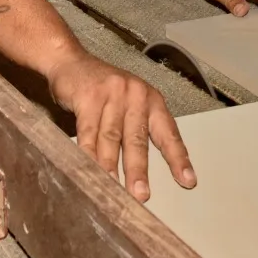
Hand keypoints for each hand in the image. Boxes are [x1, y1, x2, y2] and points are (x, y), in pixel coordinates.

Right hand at [45, 49, 195, 201]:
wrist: (71, 61)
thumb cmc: (102, 89)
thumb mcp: (128, 103)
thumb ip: (136, 130)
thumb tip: (140, 171)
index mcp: (151, 100)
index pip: (168, 133)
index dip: (177, 158)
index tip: (187, 181)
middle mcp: (135, 96)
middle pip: (137, 139)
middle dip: (139, 170)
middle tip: (140, 195)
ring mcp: (112, 95)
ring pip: (112, 138)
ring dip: (110, 166)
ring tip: (111, 187)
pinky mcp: (88, 97)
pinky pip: (88, 132)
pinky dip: (87, 153)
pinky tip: (87, 168)